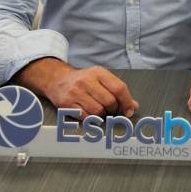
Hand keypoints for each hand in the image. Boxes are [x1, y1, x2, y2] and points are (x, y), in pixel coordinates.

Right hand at [15, 58, 138, 118]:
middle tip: (110, 110)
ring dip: (101, 115)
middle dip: (113, 109)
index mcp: (99, 72)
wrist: (57, 79)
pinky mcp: (67, 104)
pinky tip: (88, 113)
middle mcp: (87, 81)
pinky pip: (85, 117)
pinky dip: (90, 119)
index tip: (129, 110)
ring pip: (98, 111)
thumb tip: (133, 106)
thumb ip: (117, 90)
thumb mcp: (101, 79)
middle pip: (109, 101)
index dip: (127, 101)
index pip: (119, 88)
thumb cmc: (83, 80)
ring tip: (98, 110)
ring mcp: (76, 92)